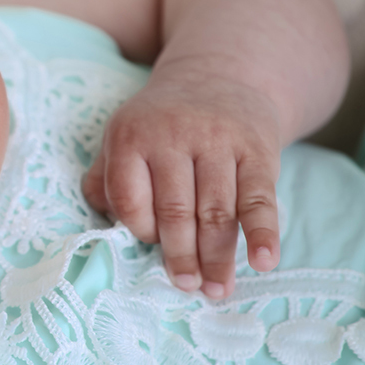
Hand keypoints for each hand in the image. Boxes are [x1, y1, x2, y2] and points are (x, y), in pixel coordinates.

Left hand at [82, 68, 281, 297]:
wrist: (218, 75)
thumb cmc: (160, 123)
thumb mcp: (121, 137)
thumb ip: (103, 177)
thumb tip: (101, 222)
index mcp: (130, 136)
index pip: (131, 200)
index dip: (141, 231)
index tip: (151, 247)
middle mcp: (173, 135)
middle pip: (175, 211)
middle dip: (181, 256)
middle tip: (187, 288)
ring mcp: (218, 140)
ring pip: (216, 211)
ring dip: (218, 257)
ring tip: (216, 289)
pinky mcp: (257, 148)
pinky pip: (259, 198)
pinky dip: (263, 233)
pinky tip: (263, 262)